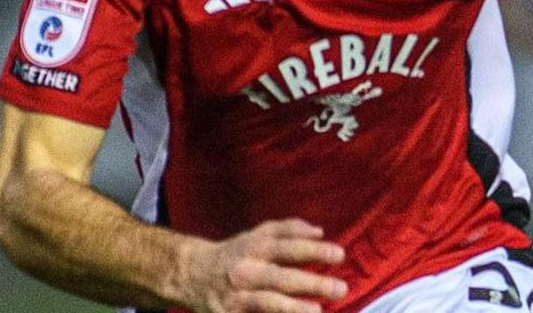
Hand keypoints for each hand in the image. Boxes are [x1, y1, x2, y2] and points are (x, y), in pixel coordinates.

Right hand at [179, 219, 346, 312]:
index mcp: (255, 247)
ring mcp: (237, 296)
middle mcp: (246, 271)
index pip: (288, 247)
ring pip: (267, 302)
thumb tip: (319, 232)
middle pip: (281, 278)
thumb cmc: (236, 253)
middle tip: (340, 288)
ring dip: (292, 307)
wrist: (192, 274)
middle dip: (311, 283)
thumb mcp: (257, 234)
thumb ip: (288, 229)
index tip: (339, 254)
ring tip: (317, 312)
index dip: (314, 250)